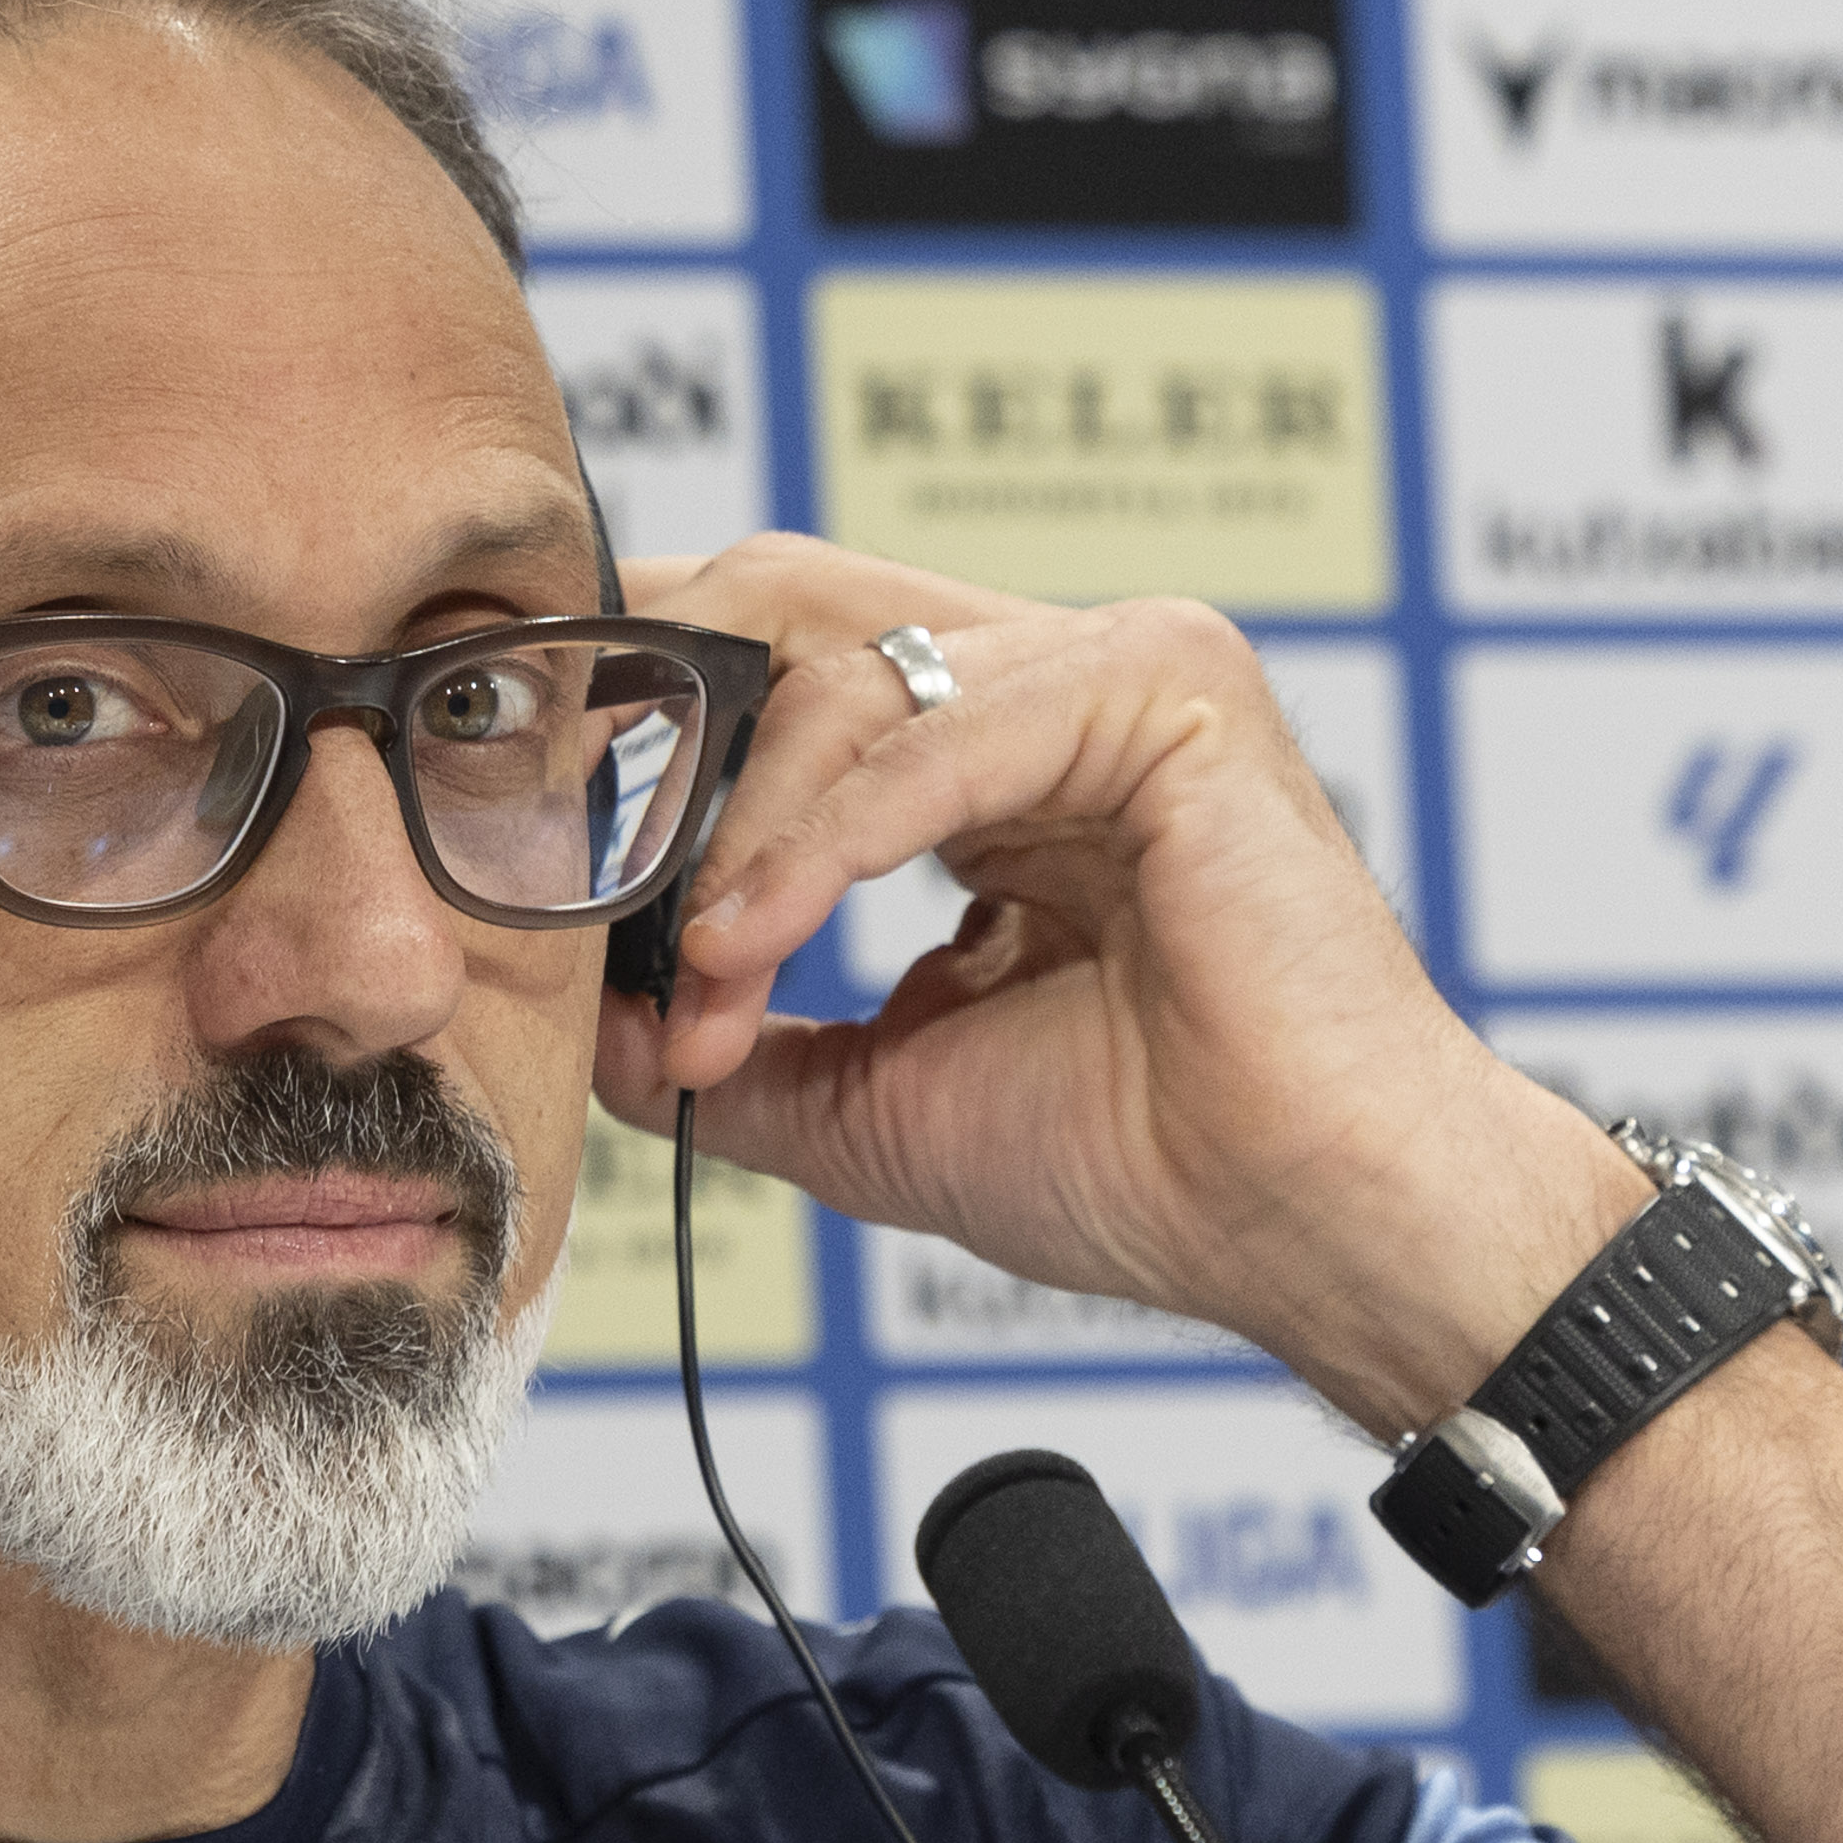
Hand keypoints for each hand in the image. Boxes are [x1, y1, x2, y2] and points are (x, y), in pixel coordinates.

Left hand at [592, 544, 1630, 1431]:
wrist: (1300, 1224)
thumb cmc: (1141, 1168)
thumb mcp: (866, 1099)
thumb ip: (728, 1039)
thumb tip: (583, 1015)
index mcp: (989, 763)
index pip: (778, 669)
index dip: (650, 732)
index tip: (543, 851)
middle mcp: (1050, 692)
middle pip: (792, 618)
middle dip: (661, 738)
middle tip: (566, 860)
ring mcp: (1118, 672)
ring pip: (850, 682)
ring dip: (738, 843)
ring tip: (701, 986)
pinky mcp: (1171, 689)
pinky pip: (946, 732)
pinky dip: (825, 840)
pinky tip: (753, 933)